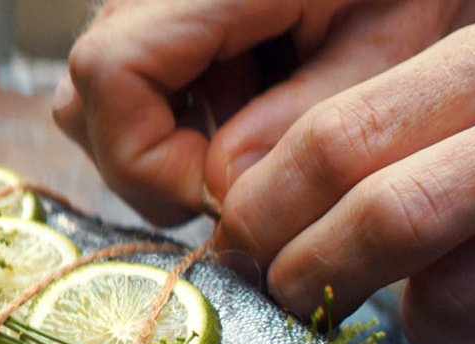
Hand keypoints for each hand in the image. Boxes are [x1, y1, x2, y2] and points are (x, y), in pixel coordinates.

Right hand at [52, 0, 474, 224]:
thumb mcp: (385, 45)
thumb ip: (306, 119)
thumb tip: (223, 194)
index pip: (110, 74)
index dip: (154, 157)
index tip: (232, 193)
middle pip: (89, 98)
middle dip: (160, 165)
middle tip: (248, 175)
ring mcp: (147, 3)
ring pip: (95, 102)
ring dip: (168, 145)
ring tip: (253, 132)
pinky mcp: (157, 22)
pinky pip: (130, 91)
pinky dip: (182, 121)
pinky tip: (249, 106)